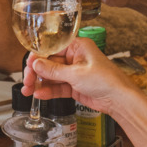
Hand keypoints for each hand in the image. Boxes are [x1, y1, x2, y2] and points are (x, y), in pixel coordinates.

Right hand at [23, 37, 137, 115]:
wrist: (119, 99)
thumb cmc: (106, 80)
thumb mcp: (76, 74)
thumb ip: (54, 70)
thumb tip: (36, 63)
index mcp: (77, 46)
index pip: (51, 48)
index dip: (37, 57)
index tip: (28, 66)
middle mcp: (74, 57)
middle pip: (48, 63)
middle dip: (36, 72)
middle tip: (27, 82)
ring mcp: (74, 72)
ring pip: (51, 76)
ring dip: (39, 83)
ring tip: (28, 91)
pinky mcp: (74, 86)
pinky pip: (57, 87)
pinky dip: (48, 91)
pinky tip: (39, 94)